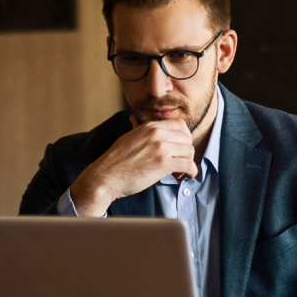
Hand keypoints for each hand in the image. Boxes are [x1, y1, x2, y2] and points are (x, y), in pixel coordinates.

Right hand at [68, 117, 197, 216]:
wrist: (105, 177)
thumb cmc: (115, 162)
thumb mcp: (127, 138)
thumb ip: (137, 129)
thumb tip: (134, 120)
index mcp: (150, 127)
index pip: (180, 125)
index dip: (184, 138)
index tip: (179, 150)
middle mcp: (157, 134)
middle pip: (187, 138)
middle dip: (186, 152)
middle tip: (179, 163)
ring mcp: (160, 147)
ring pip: (190, 151)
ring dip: (188, 163)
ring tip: (178, 173)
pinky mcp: (163, 163)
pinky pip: (188, 165)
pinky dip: (191, 172)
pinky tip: (185, 177)